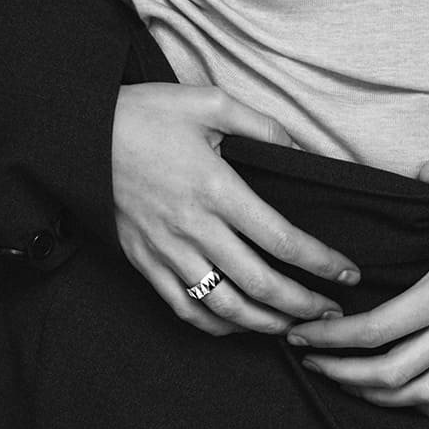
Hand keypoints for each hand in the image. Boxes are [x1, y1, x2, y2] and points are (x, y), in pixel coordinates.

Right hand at [110, 82, 359, 336]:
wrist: (82, 134)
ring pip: (223, 307)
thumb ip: (261, 126)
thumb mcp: (210, 102)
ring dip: (265, 324)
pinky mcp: (143, 262)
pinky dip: (217, 326)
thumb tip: (302, 149)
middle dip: (302, 304)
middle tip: (332, 311)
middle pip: (258, 283)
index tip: (347, 273)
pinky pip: (183, 308)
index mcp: (215, 187)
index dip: (319, 262)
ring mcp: (166, 250)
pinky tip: (239, 324)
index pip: (280, 238)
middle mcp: (193, 227)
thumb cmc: (148, 113)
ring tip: (294, 325)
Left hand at [285, 159, 428, 414]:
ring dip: (379, 397)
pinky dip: (428, 406)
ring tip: (350, 383)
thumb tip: (414, 168)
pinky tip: (411, 400)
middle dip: (343, 374)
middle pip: (389, 374)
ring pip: (421, 397)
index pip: (376, 329)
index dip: (333, 337)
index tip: (303, 333)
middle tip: (312, 361)